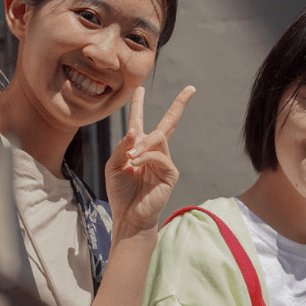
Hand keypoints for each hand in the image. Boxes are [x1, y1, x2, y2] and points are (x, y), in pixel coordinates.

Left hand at [104, 85, 194, 235]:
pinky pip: (160, 155)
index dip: (138, 105)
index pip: (139, 121)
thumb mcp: (114, 165)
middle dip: (179, 105)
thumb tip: (136, 131)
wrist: (129, 216)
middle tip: (191, 89)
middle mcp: (154, 152)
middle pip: (169, 123)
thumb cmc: (120, 193)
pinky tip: (136, 164)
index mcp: (138, 148)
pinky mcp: (170, 173)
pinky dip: (145, 157)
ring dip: (143, 145)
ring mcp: (164, 161)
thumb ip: (122, 146)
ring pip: (159, 137)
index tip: (139, 89)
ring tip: (131, 158)